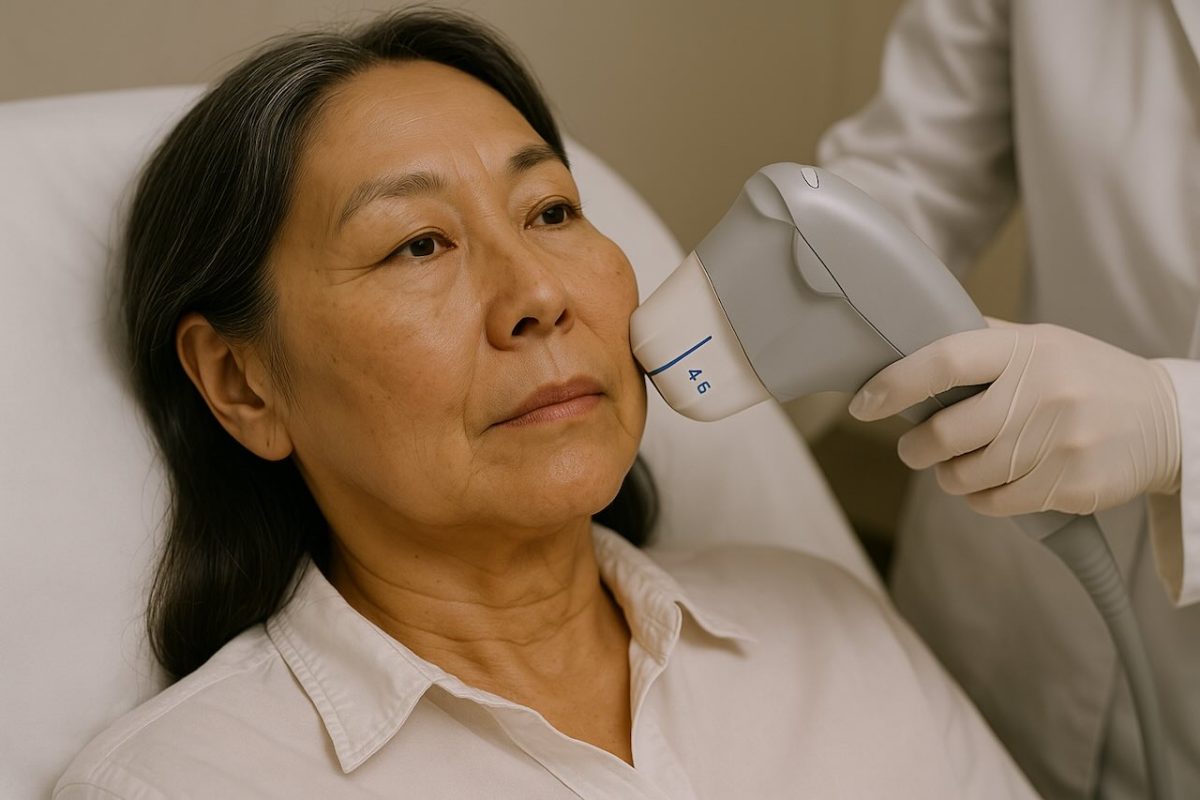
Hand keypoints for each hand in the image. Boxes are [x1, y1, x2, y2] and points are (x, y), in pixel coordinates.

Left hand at [848, 319, 1181, 515]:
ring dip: (949, 476)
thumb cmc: (1083, 376)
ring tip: (965, 461)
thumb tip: (905, 346)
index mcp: (1025, 350)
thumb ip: (980, 345)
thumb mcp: (1039, 343)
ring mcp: (1057, 444)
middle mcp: (1041, 394)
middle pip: (942, 435)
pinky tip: (997, 480)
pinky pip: (993, 504)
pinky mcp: (1069, 486)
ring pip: (963, 477)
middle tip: (916, 447)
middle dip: (915, 448)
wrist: (1165, 419)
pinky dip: (981, 497)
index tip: (864, 403)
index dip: (894, 383)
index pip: (943, 360)